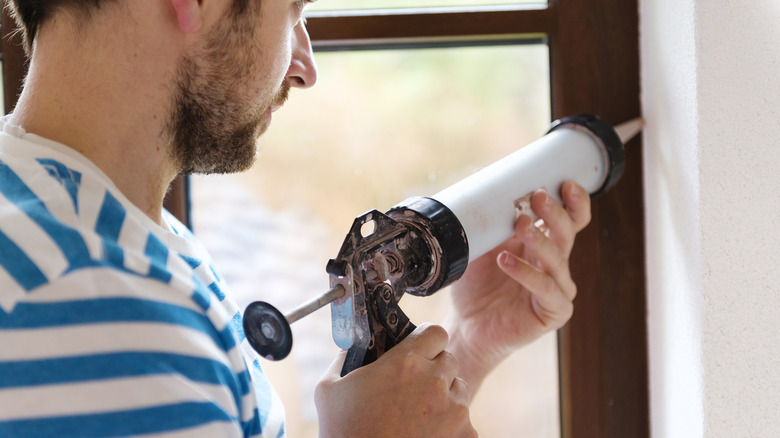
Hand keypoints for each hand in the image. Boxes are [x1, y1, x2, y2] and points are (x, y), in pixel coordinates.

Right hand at [315, 324, 477, 437]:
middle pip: (449, 360)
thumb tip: (351, 346)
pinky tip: (426, 436)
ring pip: (460, 390)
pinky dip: (452, 428)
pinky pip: (465, 422)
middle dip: (434, 370)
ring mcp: (455, 410)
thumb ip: (343, 359)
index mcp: (406, 362)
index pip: (435, 332)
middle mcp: (435, 381)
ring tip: (418, 417)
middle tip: (413, 389)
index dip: (426, 341)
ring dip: (445, 398)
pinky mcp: (466, 435)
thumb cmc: (343, 433)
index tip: (417, 352)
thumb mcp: (329, 390)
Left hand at [446, 181, 590, 390]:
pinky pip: (545, 288)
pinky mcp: (554, 311)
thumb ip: (487, 217)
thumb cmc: (476, 284)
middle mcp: (556, 265)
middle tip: (538, 196)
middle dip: (555, 212)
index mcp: (545, 244)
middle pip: (567, 233)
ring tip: (521, 224)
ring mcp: (558, 288)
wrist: (467, 325)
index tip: (566, 182)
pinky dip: (526, 272)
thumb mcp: (479, 244)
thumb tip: (479, 175)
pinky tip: (506, 261)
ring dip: (540, 238)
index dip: (575, 201)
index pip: (571, 219)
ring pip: (558, 258)